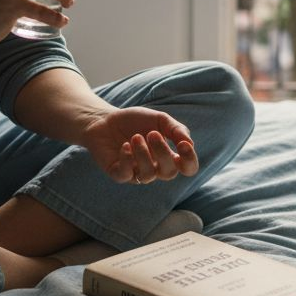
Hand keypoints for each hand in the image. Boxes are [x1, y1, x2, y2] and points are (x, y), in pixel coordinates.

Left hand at [82, 107, 198, 184]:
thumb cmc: (134, 121)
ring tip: (135, 137)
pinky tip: (125, 145)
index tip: (183, 145)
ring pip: (148, 175)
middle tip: (152, 134)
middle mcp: (155, 168)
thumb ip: (177, 130)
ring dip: (143, 154)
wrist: (105, 119)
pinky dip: (127, 159)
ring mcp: (136, 173)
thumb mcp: (160, 120)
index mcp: (168, 156)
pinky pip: (127, 175)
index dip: (189, 160)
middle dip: (162, 153)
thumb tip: (190, 144)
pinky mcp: (118, 174)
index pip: (188, 168)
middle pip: (169, 173)